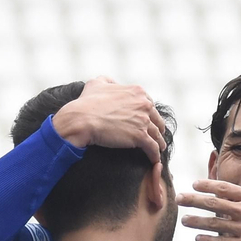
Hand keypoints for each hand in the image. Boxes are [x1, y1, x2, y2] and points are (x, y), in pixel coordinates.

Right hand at [52, 76, 166, 162]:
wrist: (81, 119)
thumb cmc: (86, 102)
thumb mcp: (97, 83)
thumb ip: (108, 81)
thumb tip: (112, 82)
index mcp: (136, 92)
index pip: (149, 104)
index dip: (149, 113)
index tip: (149, 120)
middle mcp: (143, 104)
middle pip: (157, 118)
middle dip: (157, 127)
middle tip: (157, 135)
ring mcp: (143, 120)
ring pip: (157, 134)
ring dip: (159, 142)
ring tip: (159, 148)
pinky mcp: (140, 136)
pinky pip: (153, 148)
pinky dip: (155, 154)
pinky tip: (154, 159)